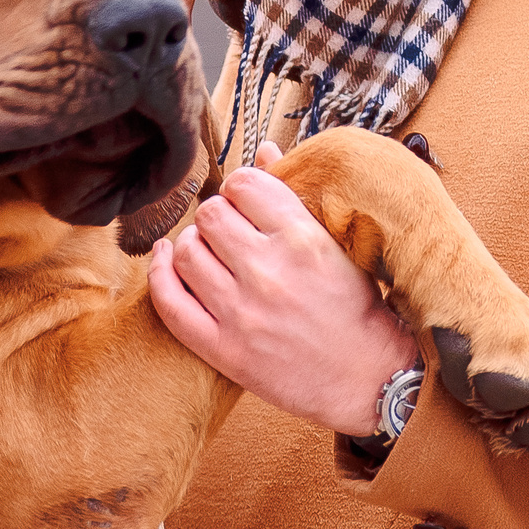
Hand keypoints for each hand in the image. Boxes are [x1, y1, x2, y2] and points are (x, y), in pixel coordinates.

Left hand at [148, 142, 419, 433]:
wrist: (367, 377)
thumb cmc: (355, 308)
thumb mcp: (335, 244)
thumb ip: (295, 197)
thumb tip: (263, 151)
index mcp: (302, 239)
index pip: (245, 184)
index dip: (240, 186)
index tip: (245, 200)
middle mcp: (269, 272)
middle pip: (211, 214)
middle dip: (217, 215)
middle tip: (228, 229)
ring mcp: (243, 313)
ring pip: (187, 252)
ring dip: (192, 244)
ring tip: (207, 250)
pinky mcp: (224, 349)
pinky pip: (171, 303)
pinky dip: (161, 275)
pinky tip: (167, 262)